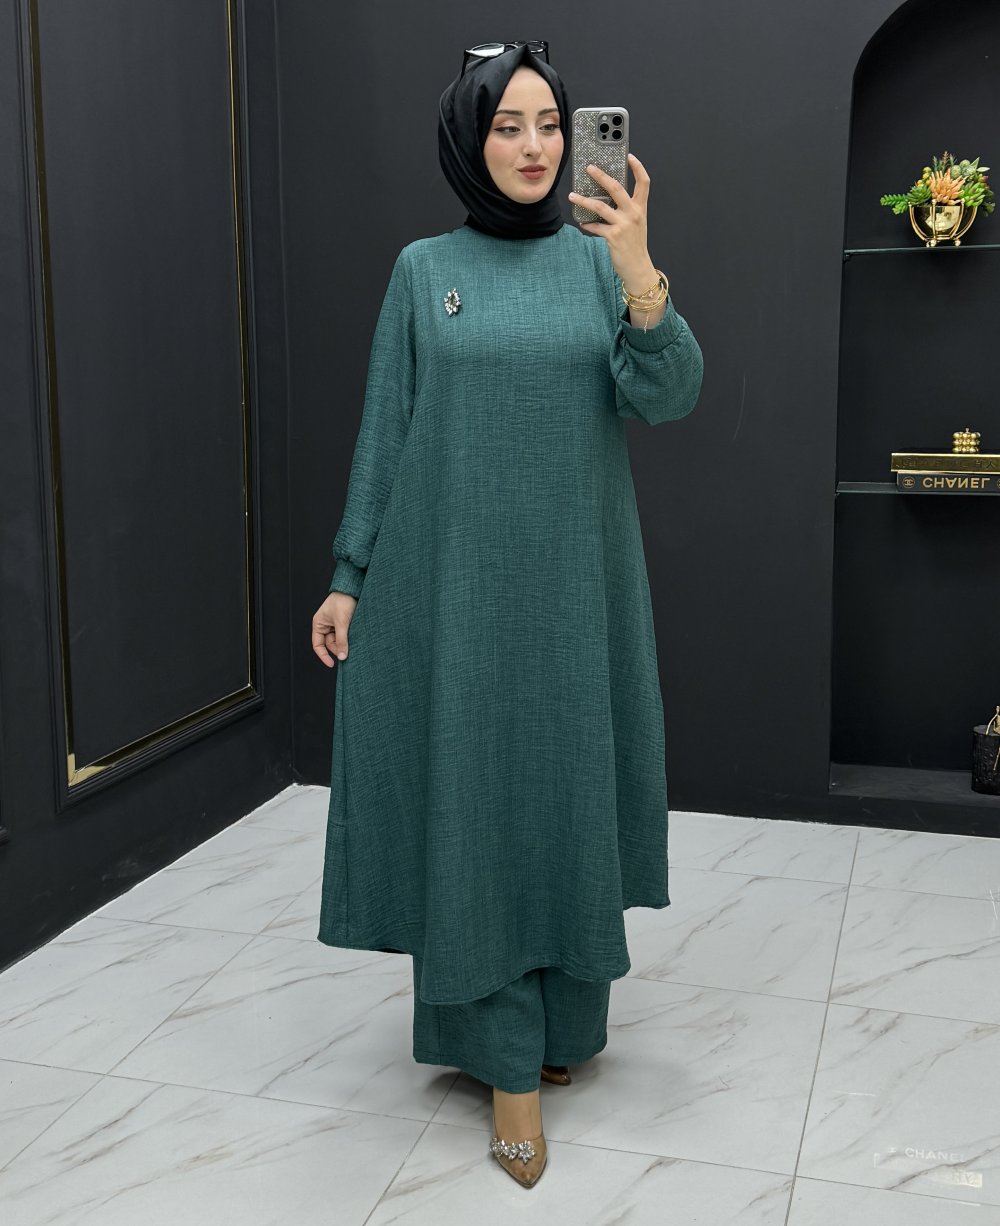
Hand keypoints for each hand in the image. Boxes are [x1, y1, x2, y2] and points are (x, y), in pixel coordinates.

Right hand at [312, 591, 356, 667]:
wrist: (353, 588)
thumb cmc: (343, 601)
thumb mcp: (342, 622)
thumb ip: (341, 640)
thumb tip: (342, 657)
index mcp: (318, 624)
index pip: (318, 645)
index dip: (324, 656)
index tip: (332, 664)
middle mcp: (325, 625)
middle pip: (330, 644)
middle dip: (339, 647)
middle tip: (349, 649)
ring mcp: (334, 624)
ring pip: (339, 640)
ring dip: (346, 642)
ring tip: (353, 637)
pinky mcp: (344, 623)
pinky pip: (345, 635)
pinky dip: (349, 637)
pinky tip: (355, 635)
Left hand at [568, 153, 655, 289]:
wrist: (638, 267)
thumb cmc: (635, 245)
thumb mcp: (636, 223)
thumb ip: (626, 210)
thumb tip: (607, 199)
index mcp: (640, 208)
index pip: (644, 183)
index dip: (638, 167)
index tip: (630, 156)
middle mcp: (633, 213)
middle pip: (616, 187)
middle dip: (601, 176)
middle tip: (589, 168)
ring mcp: (623, 225)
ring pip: (600, 206)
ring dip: (583, 200)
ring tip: (572, 195)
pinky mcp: (613, 236)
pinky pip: (596, 226)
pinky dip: (588, 224)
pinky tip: (582, 222)